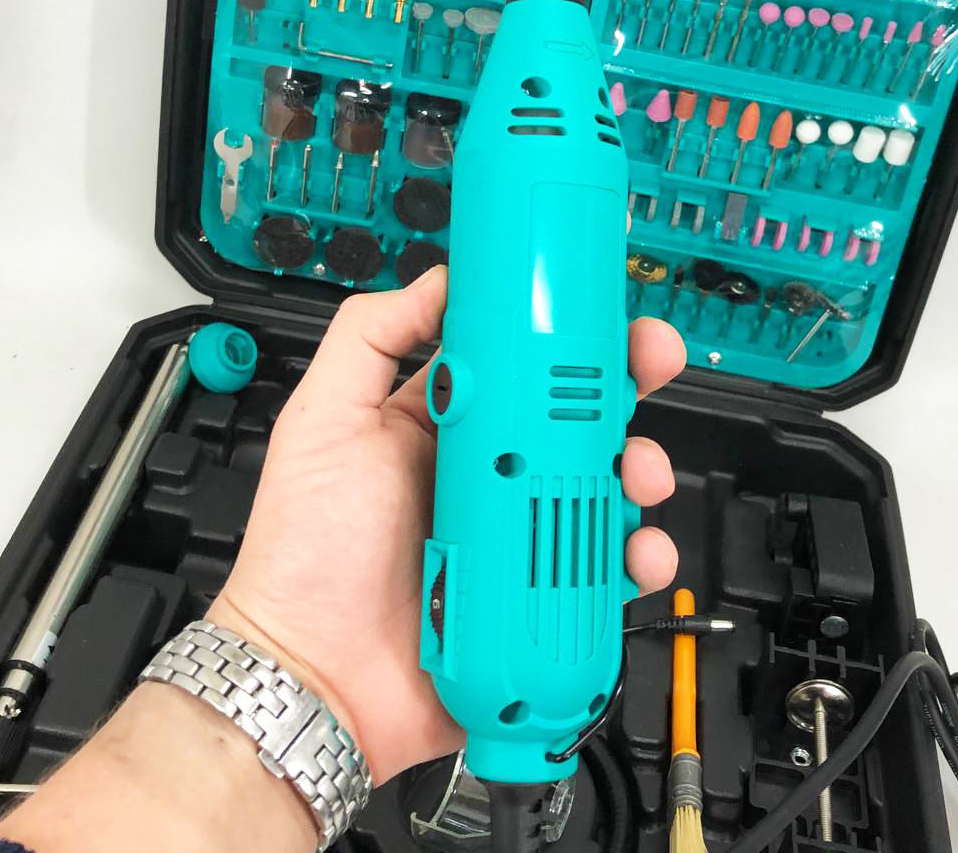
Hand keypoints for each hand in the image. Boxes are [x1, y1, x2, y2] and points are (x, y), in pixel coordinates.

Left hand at [208, 265, 685, 782]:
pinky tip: (637, 552)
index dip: (567, 341)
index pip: (522, 368)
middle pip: (578, 423)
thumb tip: (436, 280)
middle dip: (625, 393)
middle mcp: (491, 477)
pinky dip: (639, 557)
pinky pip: (606, 571)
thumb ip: (370, 339)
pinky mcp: (540, 597)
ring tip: (638, 477)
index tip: (604, 322)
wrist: (315, 676)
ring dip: (640, 471)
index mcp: (448, 429)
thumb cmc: (308, 550)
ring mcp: (519, 539)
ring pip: (604, 491)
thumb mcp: (324, 421)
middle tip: (649, 371)